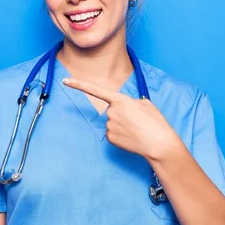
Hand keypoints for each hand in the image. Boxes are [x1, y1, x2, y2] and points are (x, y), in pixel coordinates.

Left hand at [62, 78, 182, 159]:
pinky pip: (113, 133)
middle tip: (137, 120)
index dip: (79, 85)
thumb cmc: (155, 122)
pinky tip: (132, 137)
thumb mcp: (146, 105)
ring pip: (113, 122)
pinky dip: (121, 135)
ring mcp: (109, 126)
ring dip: (123, 125)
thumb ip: (131, 102)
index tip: (65, 81)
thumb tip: (125, 108)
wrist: (158, 144)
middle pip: (112, 110)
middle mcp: (111, 112)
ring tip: (137, 129)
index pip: (96, 90)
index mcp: (120, 100)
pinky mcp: (110, 138)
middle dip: (122, 114)